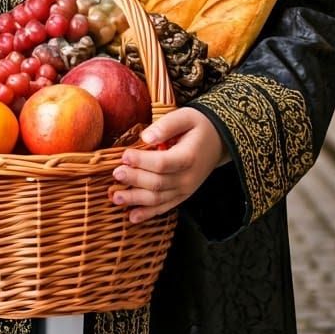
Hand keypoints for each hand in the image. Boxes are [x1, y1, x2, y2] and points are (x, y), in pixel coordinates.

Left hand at [108, 108, 227, 223]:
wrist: (219, 141)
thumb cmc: (198, 127)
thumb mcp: (186, 116)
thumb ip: (166, 125)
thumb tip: (146, 137)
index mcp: (188, 157)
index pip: (162, 163)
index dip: (142, 161)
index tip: (124, 155)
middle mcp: (188, 178)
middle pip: (157, 183)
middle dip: (135, 179)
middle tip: (116, 174)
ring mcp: (185, 190)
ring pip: (158, 199)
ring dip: (136, 200)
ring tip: (115, 198)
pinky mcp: (182, 196)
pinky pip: (164, 207)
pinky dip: (148, 214)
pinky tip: (132, 217)